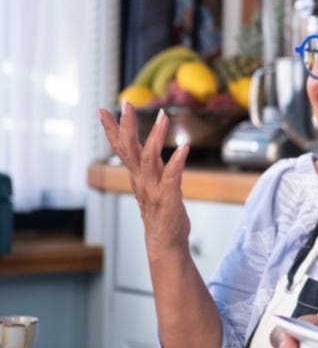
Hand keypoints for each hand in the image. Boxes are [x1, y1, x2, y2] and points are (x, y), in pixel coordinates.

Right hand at [98, 104, 190, 261]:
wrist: (165, 244)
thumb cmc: (161, 214)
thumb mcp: (153, 186)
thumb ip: (152, 167)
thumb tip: (149, 150)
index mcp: (138, 176)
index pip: (122, 148)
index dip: (112, 129)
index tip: (103, 110)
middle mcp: (142, 180)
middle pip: (129, 149)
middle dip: (126, 126)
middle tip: (126, 104)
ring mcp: (154, 188)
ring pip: (150, 158)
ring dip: (155, 136)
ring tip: (163, 116)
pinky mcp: (169, 197)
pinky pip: (173, 175)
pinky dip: (178, 160)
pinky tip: (184, 146)